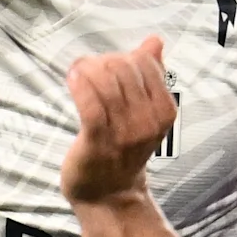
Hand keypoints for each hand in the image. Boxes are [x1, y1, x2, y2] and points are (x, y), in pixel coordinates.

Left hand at [61, 35, 171, 207]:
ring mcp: (125, 133)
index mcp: (164, 111)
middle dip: (102, 62)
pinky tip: (72, 78)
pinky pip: (90, 103)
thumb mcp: (146, 112)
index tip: (106, 65)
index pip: (144, 63)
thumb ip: (151, 75)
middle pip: (124, 69)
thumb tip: (155, 41)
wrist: (110, 195)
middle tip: (87, 69)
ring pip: (107, 82)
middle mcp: (149, 121)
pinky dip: (80, 85)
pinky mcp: (98, 141)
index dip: (122, 57)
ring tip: (77, 72)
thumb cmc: (125, 148)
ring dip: (87, 70)